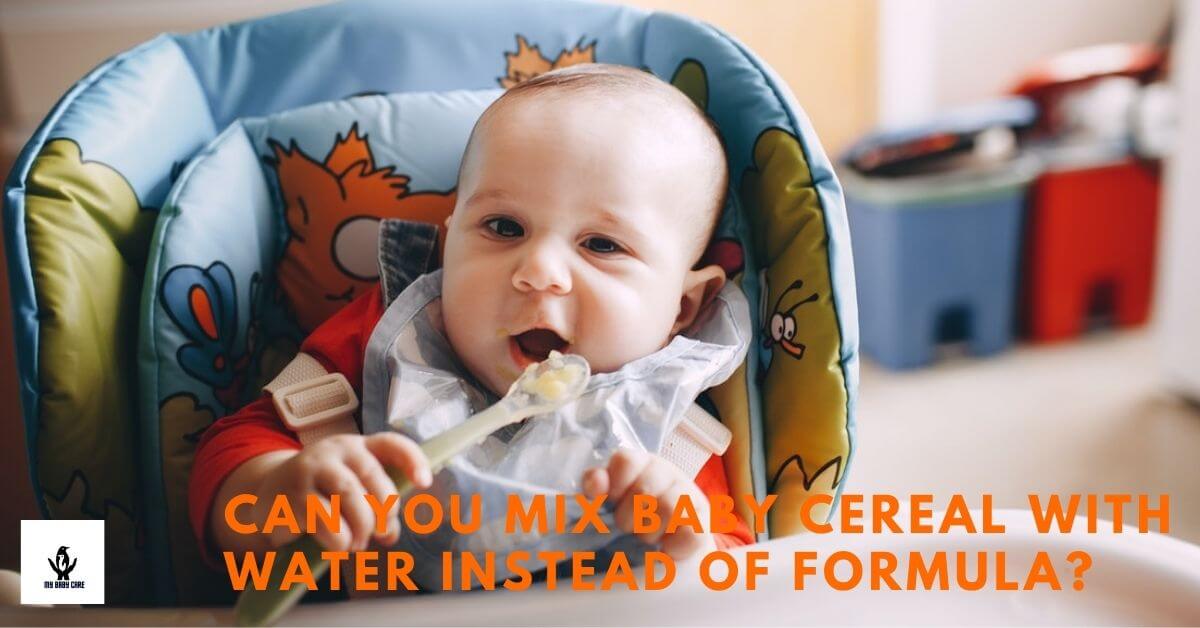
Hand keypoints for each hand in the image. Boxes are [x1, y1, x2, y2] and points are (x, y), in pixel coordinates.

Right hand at [248, 433, 431, 552]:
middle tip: (380, 532)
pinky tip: (337, 544)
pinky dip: (339, 540)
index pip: (391, 444)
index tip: (425, 483)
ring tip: (357, 543)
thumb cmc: (321, 494)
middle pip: (373, 477)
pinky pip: (327, 522)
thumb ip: (377, 510)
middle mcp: (335, 451)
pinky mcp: (292, 494)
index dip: (412, 461)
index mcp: (357, 447)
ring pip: (351, 498)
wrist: (267, 494)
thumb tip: (390, 535)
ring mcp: (311, 469)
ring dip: (361, 529)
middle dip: (384, 511)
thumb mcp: (351, 495)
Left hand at [582, 449, 716, 560]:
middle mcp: (664, 472)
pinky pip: (691, 532)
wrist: (664, 551)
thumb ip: (595, 489)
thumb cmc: (628, 524)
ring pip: (668, 509)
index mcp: (637, 464)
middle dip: (628, 518)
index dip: (614, 485)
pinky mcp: (704, 520)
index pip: (625, 461)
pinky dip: (674, 547)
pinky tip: (666, 550)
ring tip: (646, 539)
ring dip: (650, 532)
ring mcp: (687, 493)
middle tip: (626, 529)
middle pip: (643, 490)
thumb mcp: (606, 504)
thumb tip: (596, 483)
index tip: (608, 504)